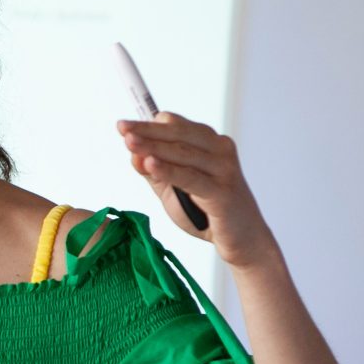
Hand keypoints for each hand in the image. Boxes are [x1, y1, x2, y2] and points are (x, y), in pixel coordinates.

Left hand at [116, 112, 280, 270]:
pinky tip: (150, 164)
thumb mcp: (172, 188)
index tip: (124, 126)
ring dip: (153, 146)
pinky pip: (190, 178)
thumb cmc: (206, 211)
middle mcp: (220, 149)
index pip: (176, 125)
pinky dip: (168, 170)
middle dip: (147, 130)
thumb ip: (153, 171)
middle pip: (178, 134)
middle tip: (122, 127)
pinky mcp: (223, 191)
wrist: (241, 239)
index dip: (149, 124)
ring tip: (130, 142)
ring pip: (182, 153)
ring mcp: (224, 169)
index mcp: (209, 142)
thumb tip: (132, 152)